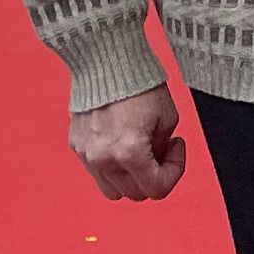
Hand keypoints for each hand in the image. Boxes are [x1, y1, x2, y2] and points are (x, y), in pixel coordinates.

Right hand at [70, 84, 187, 200]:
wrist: (105, 59)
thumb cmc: (139, 83)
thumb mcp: (167, 118)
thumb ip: (161, 150)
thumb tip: (154, 163)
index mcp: (129, 153)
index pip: (157, 190)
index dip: (175, 171)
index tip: (176, 147)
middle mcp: (104, 159)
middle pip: (136, 194)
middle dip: (154, 175)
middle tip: (161, 148)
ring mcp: (87, 155)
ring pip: (113, 190)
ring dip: (131, 178)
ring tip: (140, 150)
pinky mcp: (76, 146)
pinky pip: (97, 171)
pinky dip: (112, 165)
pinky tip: (121, 140)